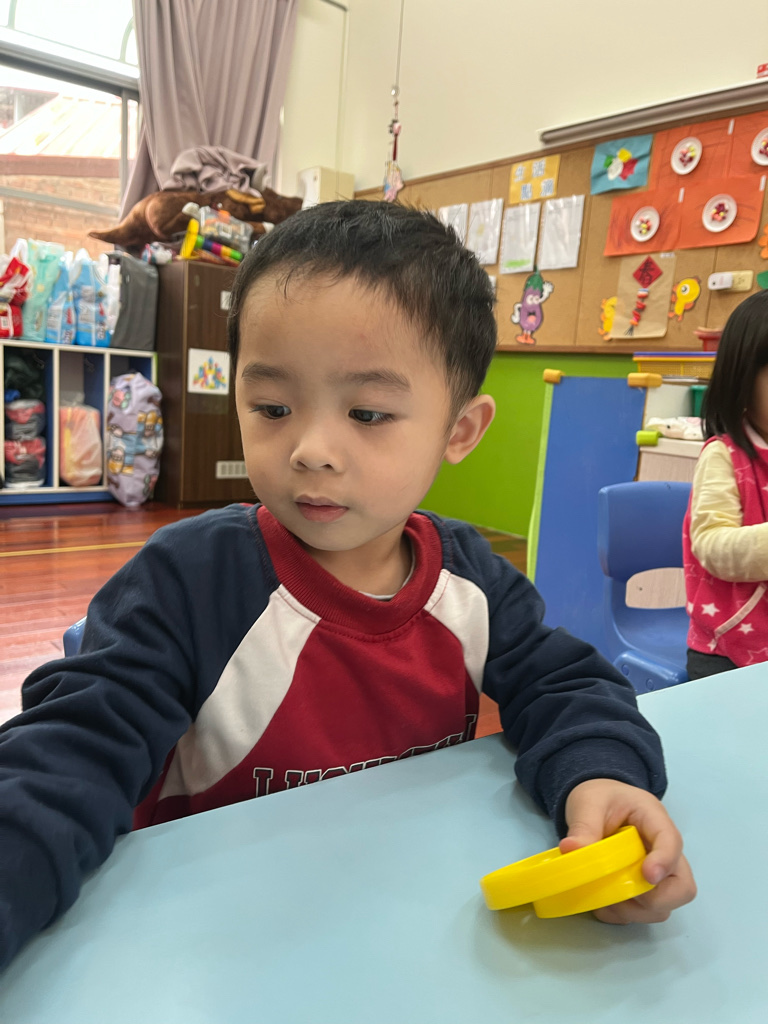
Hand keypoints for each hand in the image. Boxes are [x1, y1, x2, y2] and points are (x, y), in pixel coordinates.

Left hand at [560, 779, 696, 923]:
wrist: (598, 803)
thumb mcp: (588, 803)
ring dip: (636, 910)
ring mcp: (659, 873)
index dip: (664, 861)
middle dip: (655, 898)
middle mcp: (665, 851)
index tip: (647, 876)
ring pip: (665, 906)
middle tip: (622, 890)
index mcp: (655, 819)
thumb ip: (584, 825)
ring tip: (604, 897)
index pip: (671, 842)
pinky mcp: (646, 889)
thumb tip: (571, 849)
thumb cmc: (600, 798)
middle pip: (682, 886)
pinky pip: (645, 912)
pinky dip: (624, 914)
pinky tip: (602, 904)